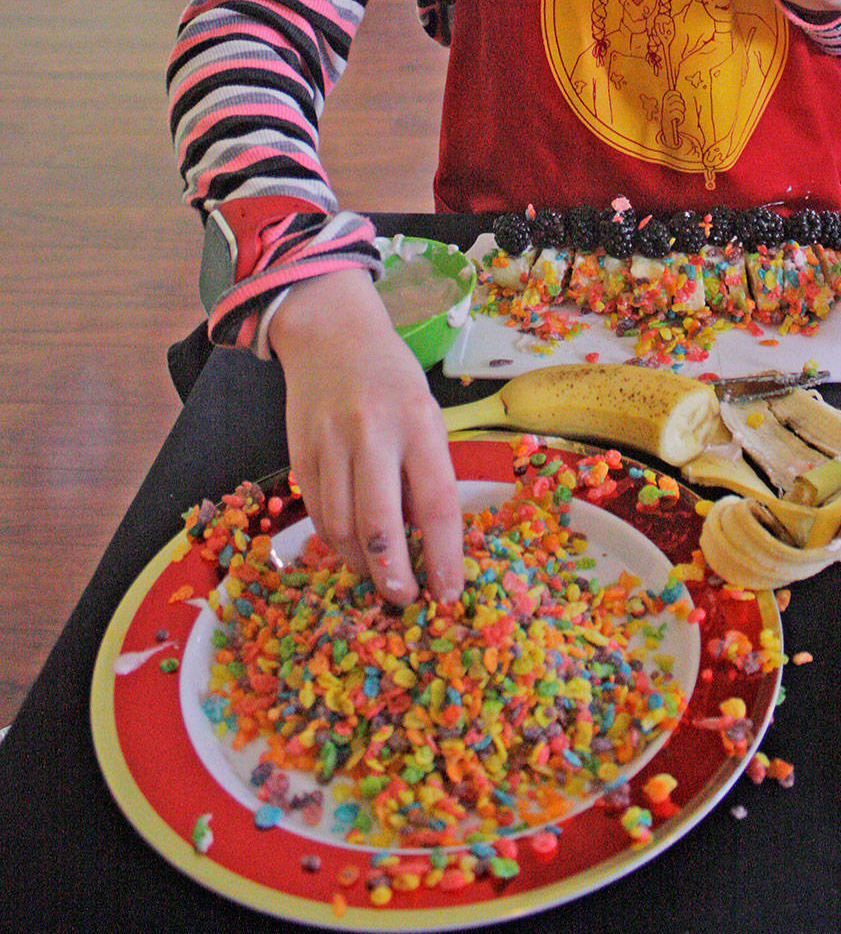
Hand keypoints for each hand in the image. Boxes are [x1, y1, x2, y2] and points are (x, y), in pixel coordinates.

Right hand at [268, 270, 463, 605]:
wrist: (330, 334)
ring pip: (342, 528)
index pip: (435, 504)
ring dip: (362, 564)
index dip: (443, 557)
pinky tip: (352, 547)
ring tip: (379, 574)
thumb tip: (426, 543)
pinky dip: (336, 542)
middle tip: (405, 598)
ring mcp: (329, 445)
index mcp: (417, 423)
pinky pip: (318, 515)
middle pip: (379, 524)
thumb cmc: (391, 380)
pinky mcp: (298, 455)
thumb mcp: (426, 415)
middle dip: (393, 575)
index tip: (448, 594)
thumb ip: (426, 472)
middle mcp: (372, 434)